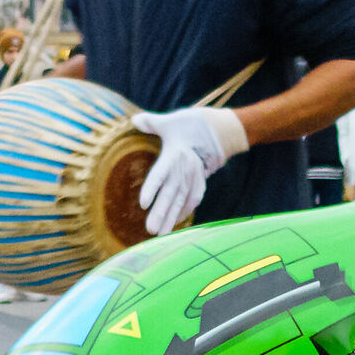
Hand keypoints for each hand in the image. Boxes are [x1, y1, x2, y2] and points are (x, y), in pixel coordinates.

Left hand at [131, 106, 249, 234]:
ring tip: (160, 234)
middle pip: (170, 194)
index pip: (160, 174)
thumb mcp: (170, 121)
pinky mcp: (200, 181)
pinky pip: (193, 199)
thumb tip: (134, 120)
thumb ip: (152, 122)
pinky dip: (185, 211)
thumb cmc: (190, 125)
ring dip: (171, 218)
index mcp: (174, 155)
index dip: (152, 188)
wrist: (220, 129)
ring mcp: (193, 177)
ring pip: (180, 201)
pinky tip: (177, 222)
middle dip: (161, 213)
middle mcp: (184, 170)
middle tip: (150, 230)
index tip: (143, 204)